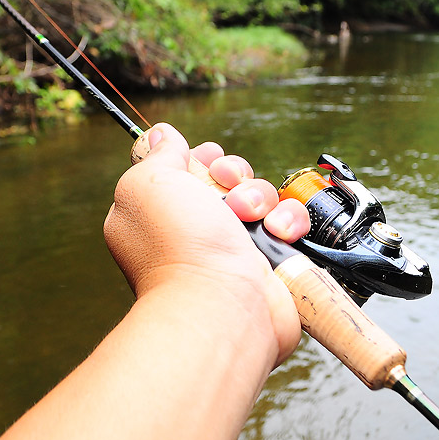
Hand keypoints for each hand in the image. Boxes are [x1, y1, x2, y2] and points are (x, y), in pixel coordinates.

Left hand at [103, 123, 310, 365]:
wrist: (220, 306)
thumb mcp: (148, 184)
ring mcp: (235, 249)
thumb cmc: (177, 246)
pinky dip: (287, 222)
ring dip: (259, 197)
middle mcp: (197, 231)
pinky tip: (277, 232)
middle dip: (233, 172)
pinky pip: (289, 224)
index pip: (185, 173)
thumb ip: (157, 154)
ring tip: (248, 215)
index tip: (209, 155)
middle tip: (227, 183)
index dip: (200, 158)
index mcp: (161, 213)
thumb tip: (161, 133)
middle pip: (228, 180)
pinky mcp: (271, 263)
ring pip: (261, 198)